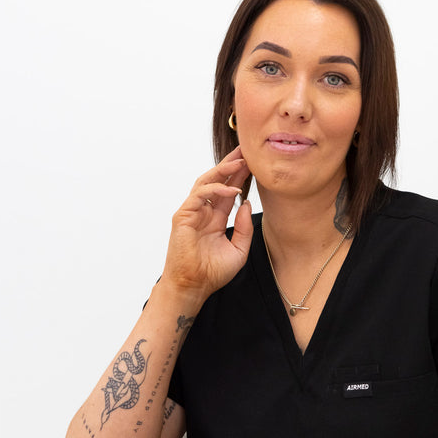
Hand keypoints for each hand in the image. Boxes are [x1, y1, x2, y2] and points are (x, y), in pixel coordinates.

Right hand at [161, 147, 253, 306]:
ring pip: (206, 182)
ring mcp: (192, 212)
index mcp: (216, 218)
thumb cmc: (212, 272)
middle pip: (217, 180)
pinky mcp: (183, 216)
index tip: (254, 163)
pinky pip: (200, 195)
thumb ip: (245, 228)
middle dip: (231, 164)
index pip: (229, 190)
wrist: (194, 286)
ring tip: (241, 161)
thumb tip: (248, 204)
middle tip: (247, 150)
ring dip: (223, 170)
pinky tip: (233, 189)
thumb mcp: (239, 250)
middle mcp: (204, 211)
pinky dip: (216, 189)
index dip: (240, 176)